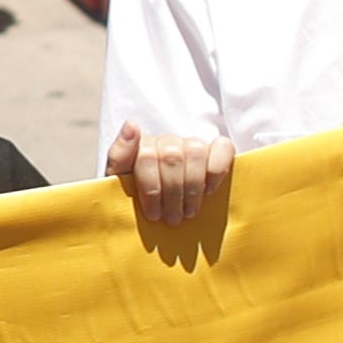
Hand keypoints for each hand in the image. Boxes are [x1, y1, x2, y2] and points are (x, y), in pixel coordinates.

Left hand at [104, 126, 232, 226]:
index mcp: (141, 145)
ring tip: (189, 212)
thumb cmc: (138, 198)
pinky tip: (209, 191)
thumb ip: (119, 155)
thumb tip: (131, 123)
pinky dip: (217, 170)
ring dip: (193, 186)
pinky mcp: (216, 150)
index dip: (151, 189)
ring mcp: (192, 144)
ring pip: (196, 152)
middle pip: (172, 157)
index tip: (153, 214)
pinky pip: (223, 148)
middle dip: (173, 193)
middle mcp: (168, 140)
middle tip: (173, 218)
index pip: (147, 156)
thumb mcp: (119, 181)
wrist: (156, 208)